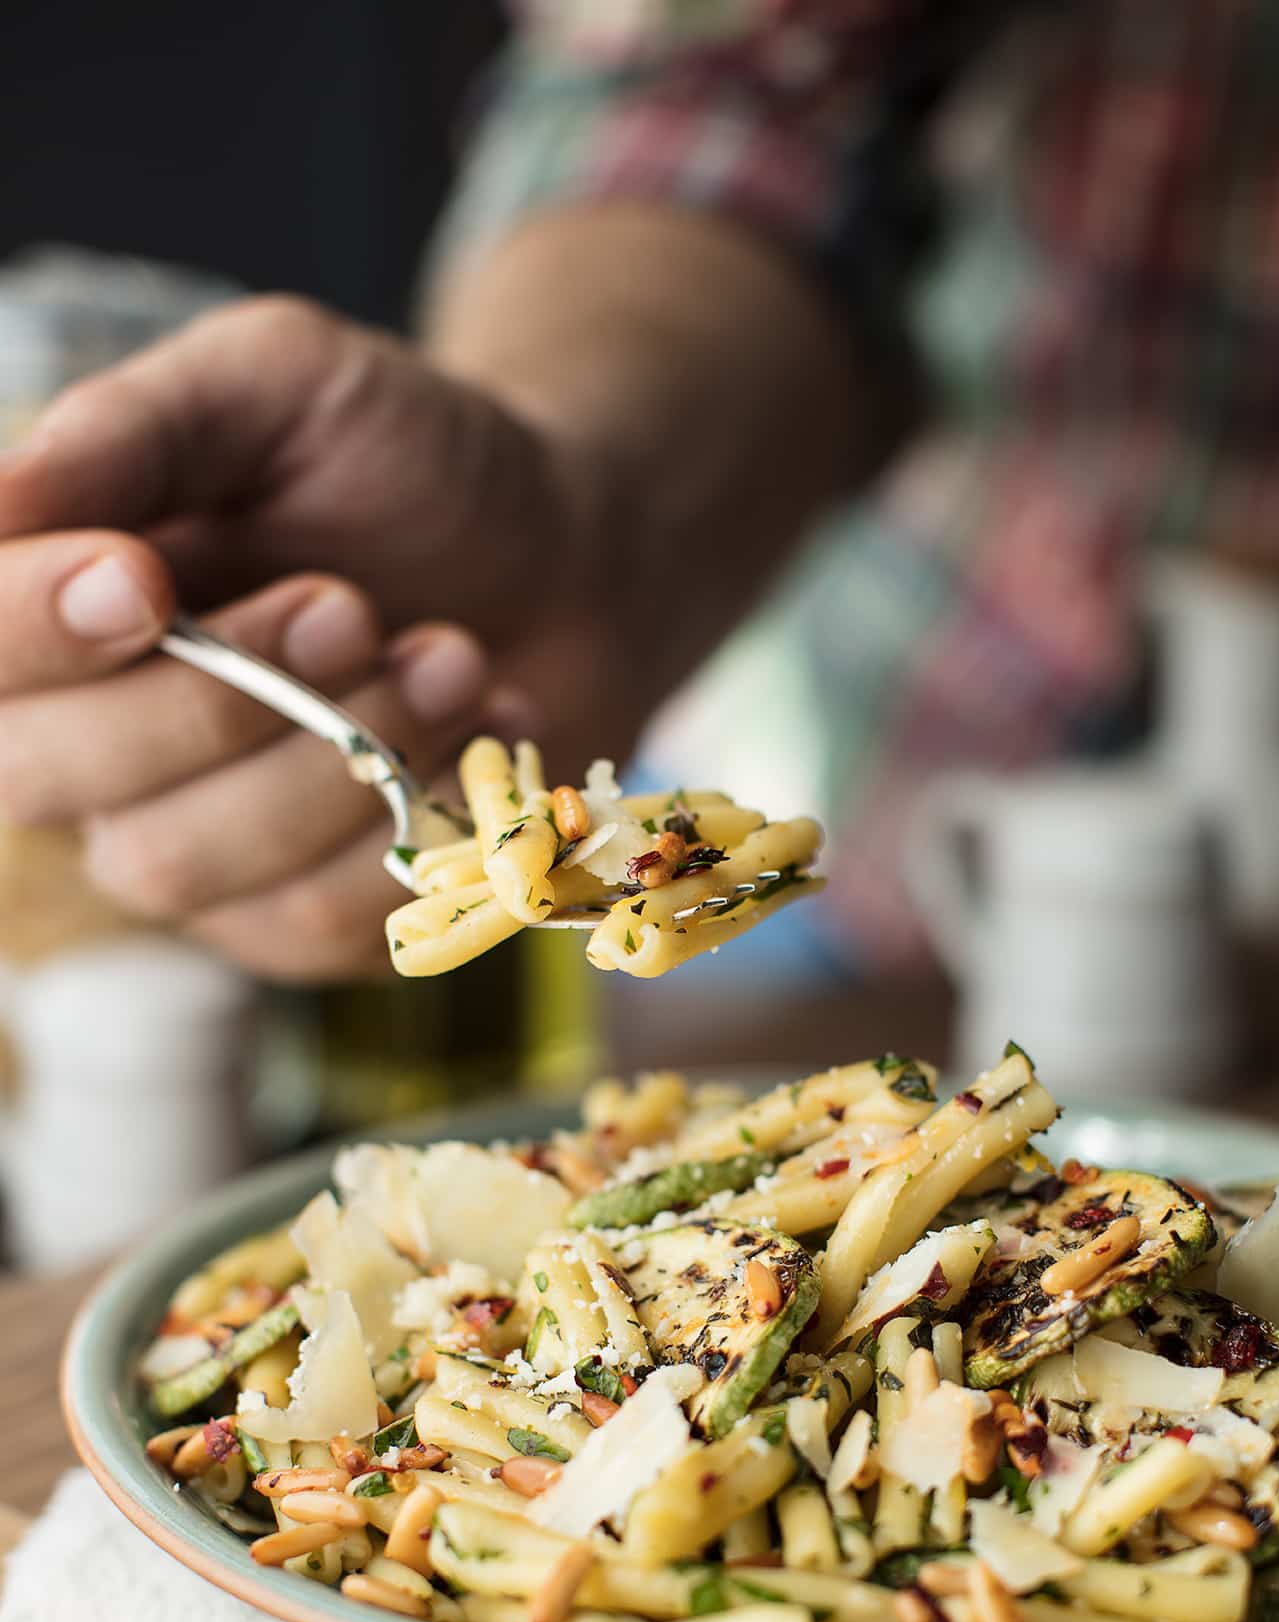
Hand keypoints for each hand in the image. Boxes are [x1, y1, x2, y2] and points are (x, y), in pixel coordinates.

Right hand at [0, 298, 622, 976]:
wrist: (564, 554)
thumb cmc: (402, 459)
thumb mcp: (276, 384)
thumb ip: (138, 428)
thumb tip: (2, 496)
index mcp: (48, 604)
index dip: (32, 629)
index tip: (144, 577)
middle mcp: (83, 742)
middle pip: (40, 778)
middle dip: (210, 697)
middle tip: (348, 606)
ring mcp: (185, 846)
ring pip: (181, 863)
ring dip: (333, 754)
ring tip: (450, 654)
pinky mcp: (296, 921)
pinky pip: (307, 922)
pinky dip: (410, 823)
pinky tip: (480, 726)